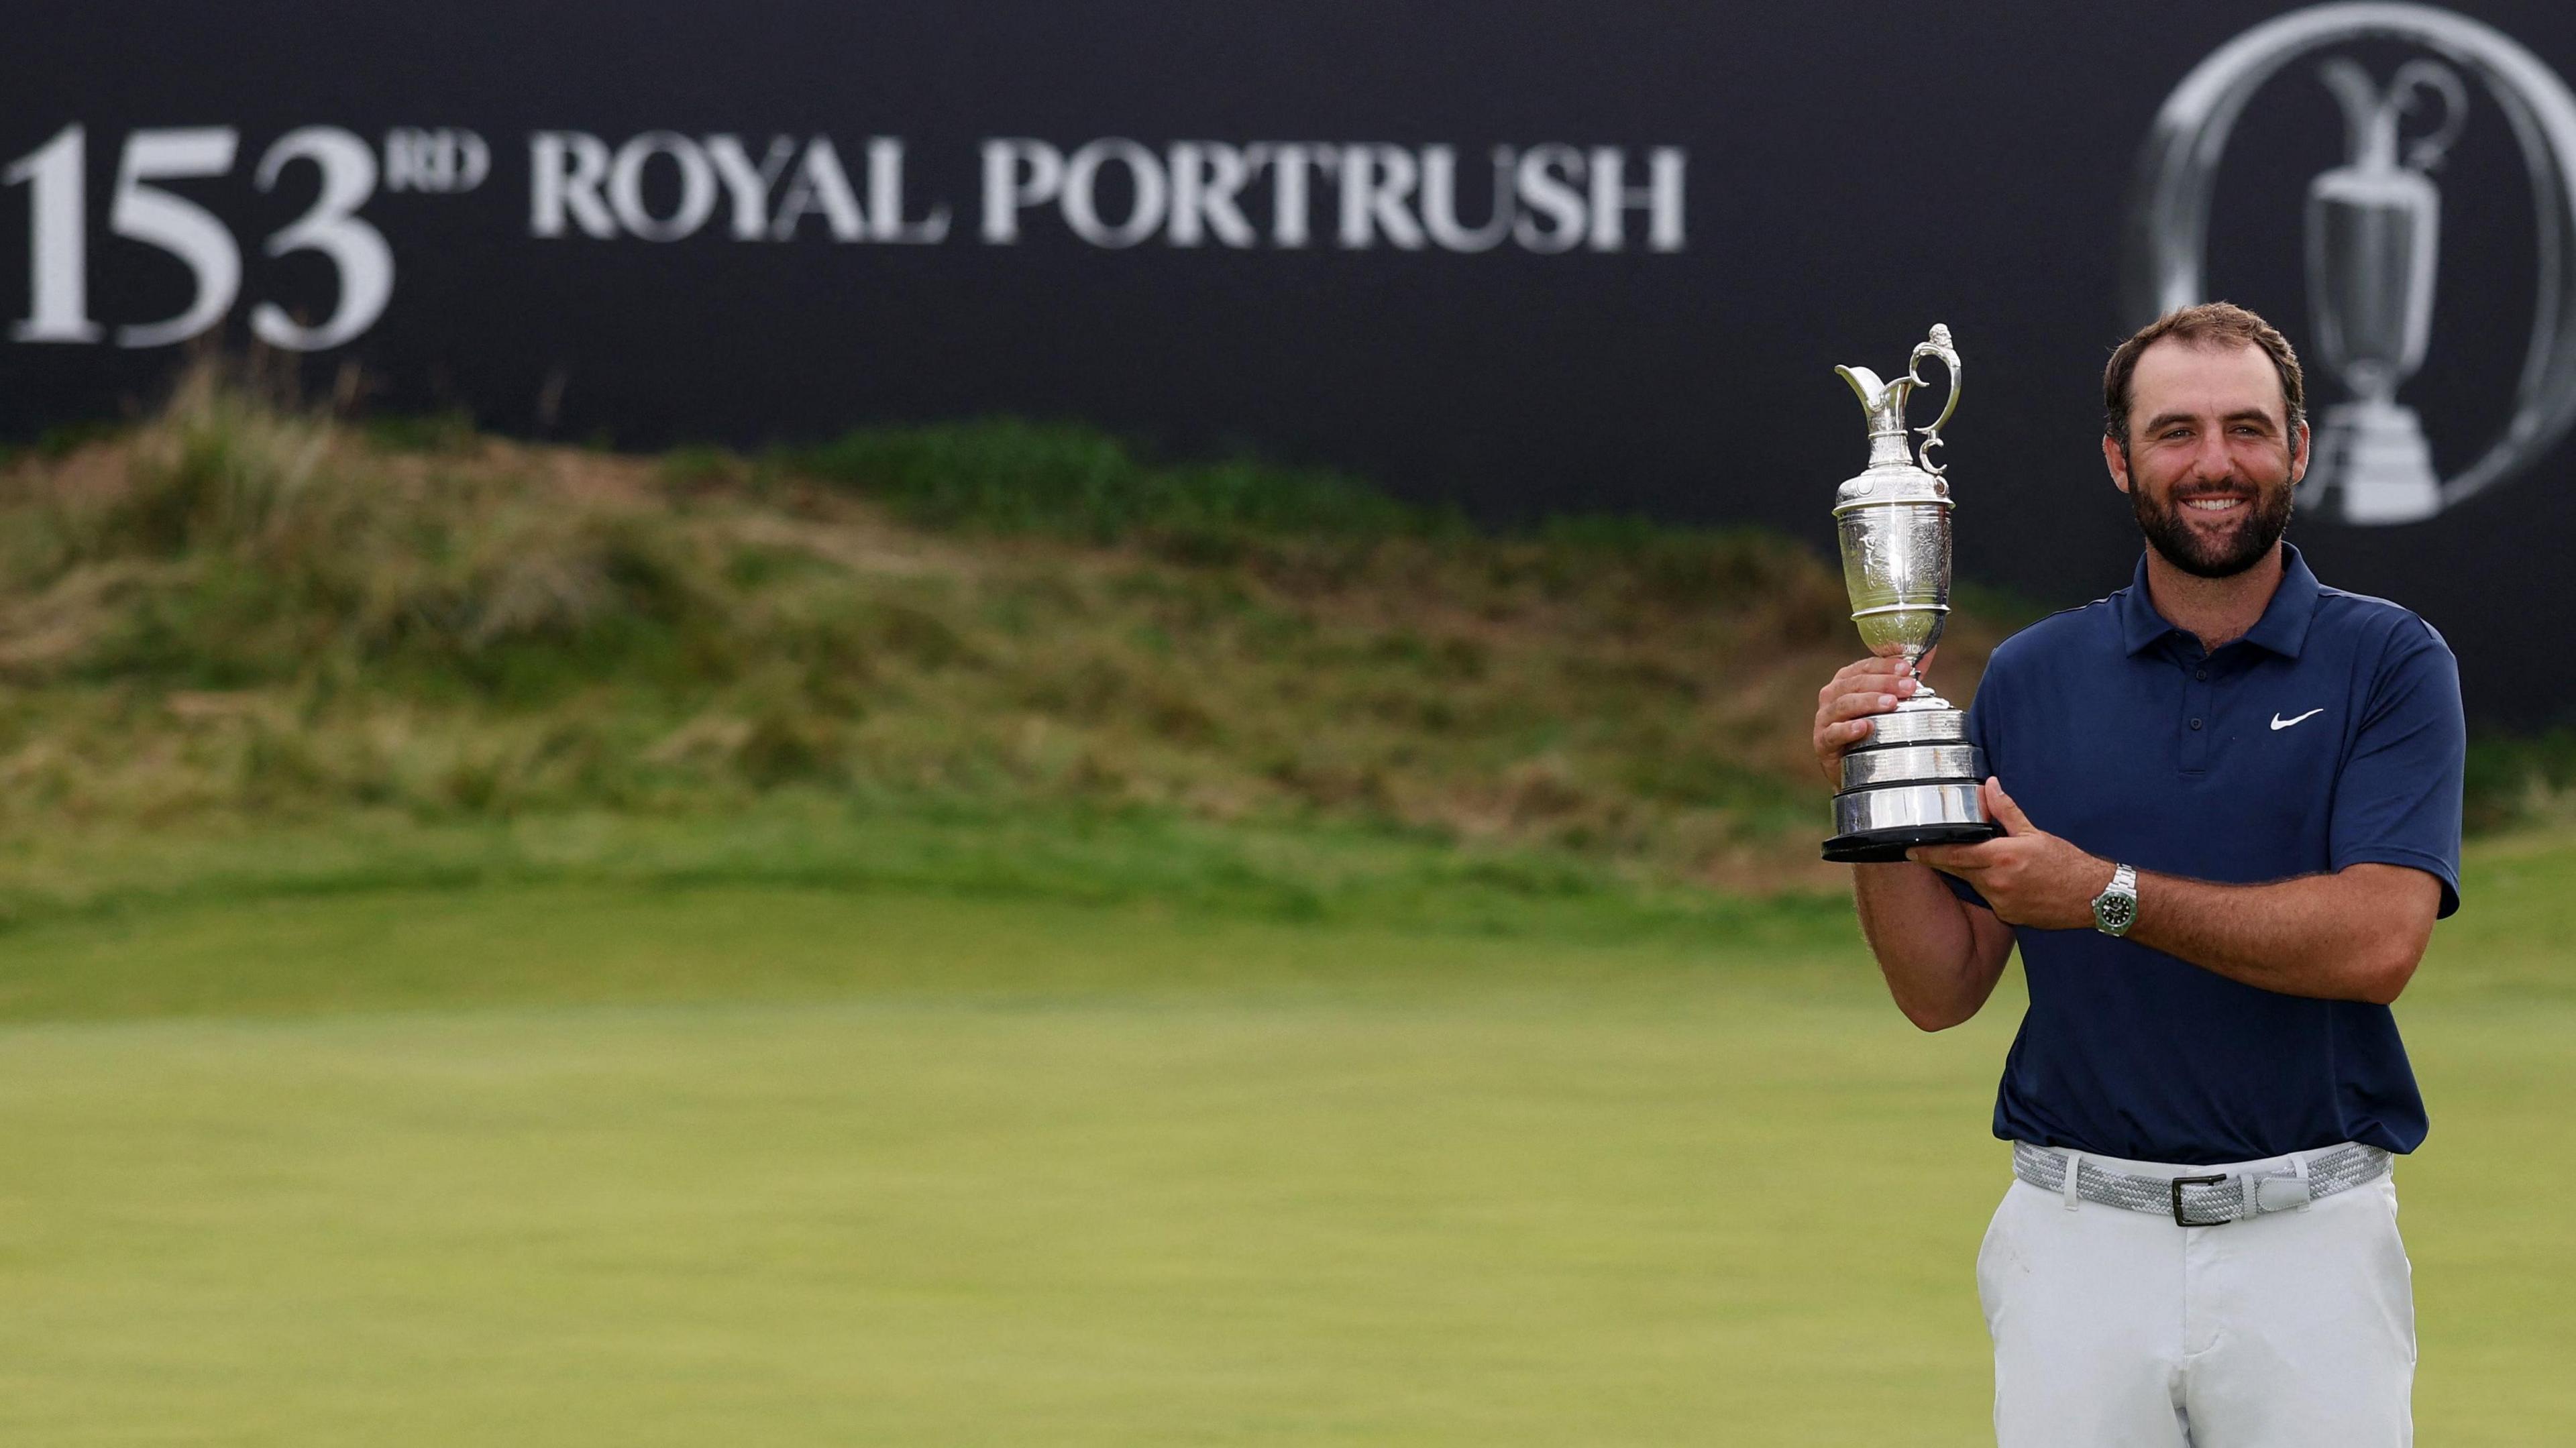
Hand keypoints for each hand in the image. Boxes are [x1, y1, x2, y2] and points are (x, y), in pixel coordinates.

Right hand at [1811, 649, 1931, 788]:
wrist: (1853, 769)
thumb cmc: (1871, 729)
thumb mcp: (1888, 701)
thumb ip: (1904, 677)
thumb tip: (1930, 648)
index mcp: (1846, 681)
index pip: (1865, 666)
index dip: (1886, 665)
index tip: (1907, 668)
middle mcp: (1832, 696)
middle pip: (1856, 683)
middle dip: (1884, 683)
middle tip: (1909, 687)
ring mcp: (1824, 719)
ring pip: (1844, 704)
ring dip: (1868, 702)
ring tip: (1891, 703)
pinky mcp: (1822, 742)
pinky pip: (1832, 733)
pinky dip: (1847, 729)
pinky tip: (1864, 727)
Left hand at [1906, 778, 2114, 929]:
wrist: (2093, 897)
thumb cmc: (2066, 863)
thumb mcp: (2034, 832)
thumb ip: (2006, 811)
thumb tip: (1989, 787)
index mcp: (2000, 858)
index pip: (1954, 856)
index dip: (1929, 853)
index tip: (1910, 850)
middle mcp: (1996, 883)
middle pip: (1961, 871)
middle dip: (1952, 862)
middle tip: (1940, 852)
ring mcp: (2002, 903)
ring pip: (1976, 885)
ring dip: (1976, 874)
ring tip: (1992, 864)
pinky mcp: (2009, 917)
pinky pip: (1991, 900)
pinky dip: (1992, 889)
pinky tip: (2008, 882)